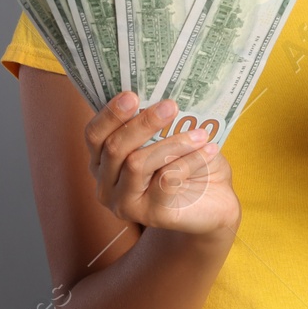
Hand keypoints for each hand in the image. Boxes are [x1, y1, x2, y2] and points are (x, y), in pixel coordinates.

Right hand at [83, 91, 239, 236]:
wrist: (213, 203)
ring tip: (201, 133)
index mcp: (103, 162)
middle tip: (171, 106)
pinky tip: (209, 150)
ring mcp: (125, 204)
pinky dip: (190, 161)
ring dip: (173, 143)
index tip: (132, 95)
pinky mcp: (150, 215)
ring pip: (137, 164)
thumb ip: (155, 123)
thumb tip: (159, 94)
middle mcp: (106, 185)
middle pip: (114, 148)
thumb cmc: (187, 165)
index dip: (110, 114)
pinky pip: (165, 180)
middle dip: (143, 123)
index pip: (94, 135)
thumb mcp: (168, 139)